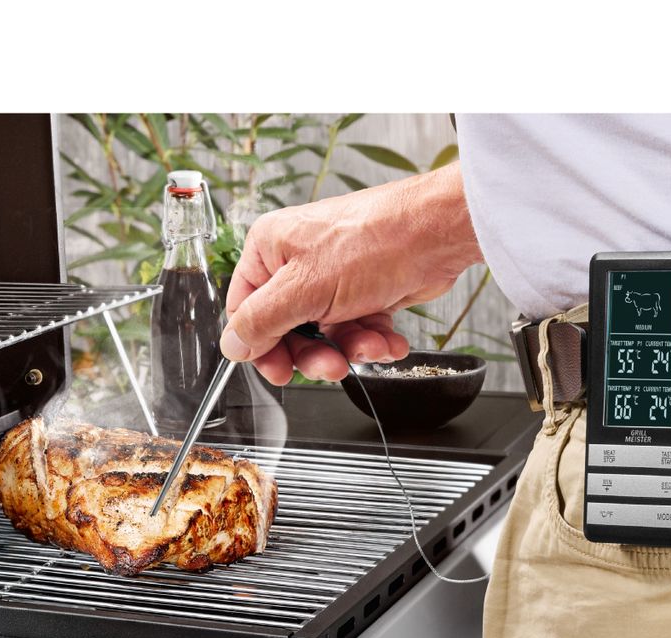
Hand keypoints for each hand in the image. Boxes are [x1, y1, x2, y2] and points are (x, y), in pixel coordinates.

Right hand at [221, 162, 483, 384]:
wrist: (438, 234)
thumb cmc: (375, 242)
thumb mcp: (305, 289)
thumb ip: (261, 321)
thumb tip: (232, 345)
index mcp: (270, 250)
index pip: (246, 311)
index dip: (262, 347)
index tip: (281, 371)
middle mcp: (298, 262)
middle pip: (288, 329)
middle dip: (314, 353)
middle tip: (332, 366)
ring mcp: (332, 277)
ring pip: (326, 334)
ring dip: (350, 348)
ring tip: (371, 345)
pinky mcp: (364, 290)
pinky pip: (356, 329)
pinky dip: (373, 340)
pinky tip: (389, 340)